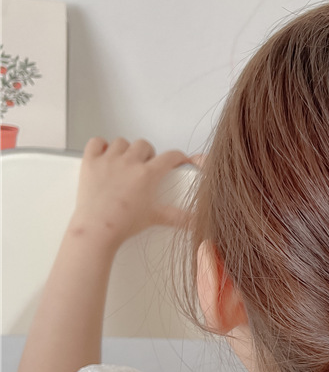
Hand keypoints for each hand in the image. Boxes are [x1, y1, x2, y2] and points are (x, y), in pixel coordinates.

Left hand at [71, 136, 191, 249]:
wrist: (97, 229)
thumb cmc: (123, 224)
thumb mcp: (155, 218)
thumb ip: (178, 217)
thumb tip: (194, 221)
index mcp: (147, 175)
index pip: (170, 157)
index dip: (178, 157)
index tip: (178, 159)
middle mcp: (129, 163)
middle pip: (144, 145)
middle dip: (147, 153)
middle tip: (145, 166)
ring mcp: (108, 160)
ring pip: (121, 142)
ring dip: (125, 150)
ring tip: (124, 162)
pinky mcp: (90, 162)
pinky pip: (96, 142)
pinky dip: (101, 146)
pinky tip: (104, 157)